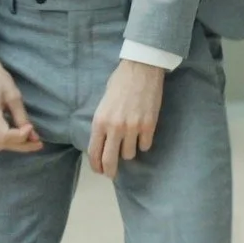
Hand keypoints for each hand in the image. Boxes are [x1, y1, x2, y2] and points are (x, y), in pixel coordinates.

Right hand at [0, 43, 41, 153]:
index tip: (33, 128)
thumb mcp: (13, 95)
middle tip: (37, 142)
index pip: (6, 136)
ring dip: (10, 145)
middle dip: (20, 145)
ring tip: (25, 138)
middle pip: (0, 144)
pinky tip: (11, 135)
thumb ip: (22, 117)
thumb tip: (33, 136)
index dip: (22, 137)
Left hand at [88, 59, 165, 178]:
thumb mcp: (103, 104)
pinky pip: (145, 146)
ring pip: (129, 155)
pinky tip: (142, 135)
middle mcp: (115, 128)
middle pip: (110, 161)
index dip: (96, 166)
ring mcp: (133, 128)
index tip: (99, 170)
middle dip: (110, 171)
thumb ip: (103, 123)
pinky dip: (143, 143)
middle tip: (112, 173)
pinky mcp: (149, 126)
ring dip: (128, 151)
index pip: (94, 152)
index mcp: (100, 121)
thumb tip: (103, 142)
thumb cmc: (119, 82)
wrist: (141, 69)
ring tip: (129, 142)